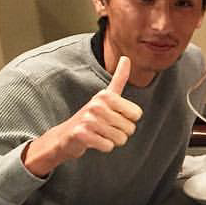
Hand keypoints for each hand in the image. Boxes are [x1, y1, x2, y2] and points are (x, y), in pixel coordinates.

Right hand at [23, 56, 142, 176]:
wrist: (67, 135)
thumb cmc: (91, 116)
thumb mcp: (106, 96)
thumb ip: (119, 79)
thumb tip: (126, 57)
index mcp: (106, 95)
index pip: (137, 114)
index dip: (129, 120)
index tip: (114, 116)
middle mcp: (97, 105)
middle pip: (130, 129)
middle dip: (121, 132)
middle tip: (105, 128)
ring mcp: (89, 120)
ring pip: (120, 139)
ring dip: (112, 141)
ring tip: (100, 134)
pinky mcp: (82, 134)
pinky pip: (108, 146)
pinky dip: (103, 147)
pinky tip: (94, 141)